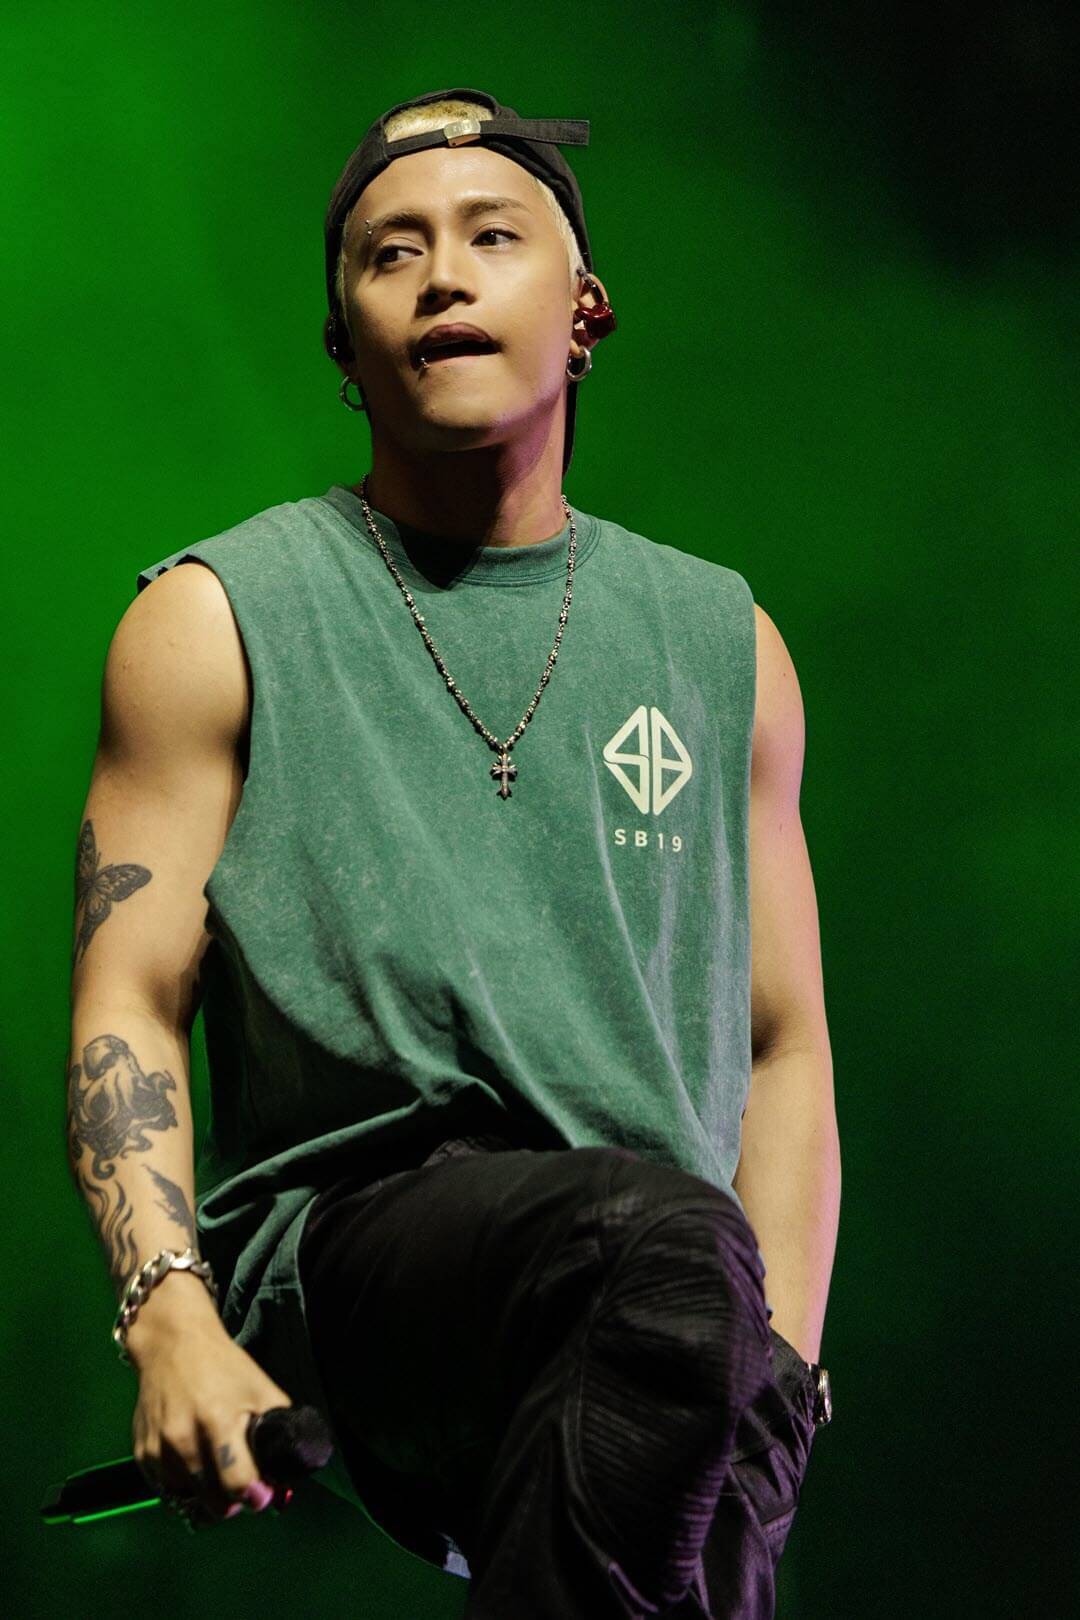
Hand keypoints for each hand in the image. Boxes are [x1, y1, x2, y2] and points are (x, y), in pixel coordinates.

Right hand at [131, 1308, 291, 1525]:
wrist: (173, 1345)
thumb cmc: (221, 1366)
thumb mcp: (260, 1388)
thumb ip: (279, 1426)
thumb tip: (288, 1465)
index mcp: (217, 1421)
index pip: (238, 1483)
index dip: (256, 1494)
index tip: (261, 1494)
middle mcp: (182, 1439)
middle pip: (213, 1502)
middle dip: (233, 1501)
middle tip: (240, 1485)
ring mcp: (158, 1449)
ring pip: (188, 1501)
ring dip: (206, 1495)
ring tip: (216, 1471)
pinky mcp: (141, 1453)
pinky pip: (166, 1490)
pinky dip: (183, 1486)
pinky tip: (193, 1464)